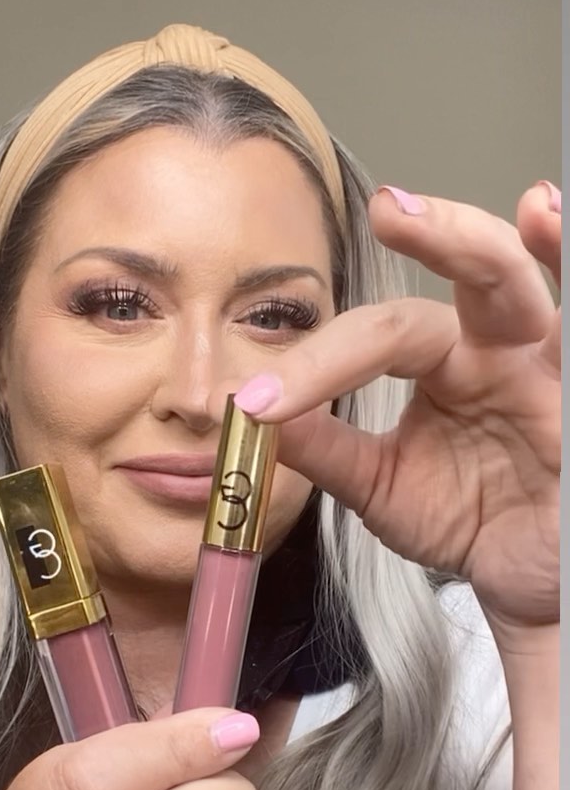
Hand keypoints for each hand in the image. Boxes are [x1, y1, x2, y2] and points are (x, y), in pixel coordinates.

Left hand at [232, 182, 559, 643]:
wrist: (526, 580)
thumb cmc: (468, 519)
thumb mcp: (382, 485)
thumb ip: (324, 447)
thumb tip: (251, 408)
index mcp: (446, 359)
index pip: (380, 335)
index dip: (317, 364)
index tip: (257, 403)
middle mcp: (501, 348)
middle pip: (477, 269)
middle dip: (440, 232)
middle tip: (390, 209)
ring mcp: (550, 371)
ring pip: (536, 291)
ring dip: (521, 248)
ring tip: (522, 211)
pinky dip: (569, 273)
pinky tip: (554, 227)